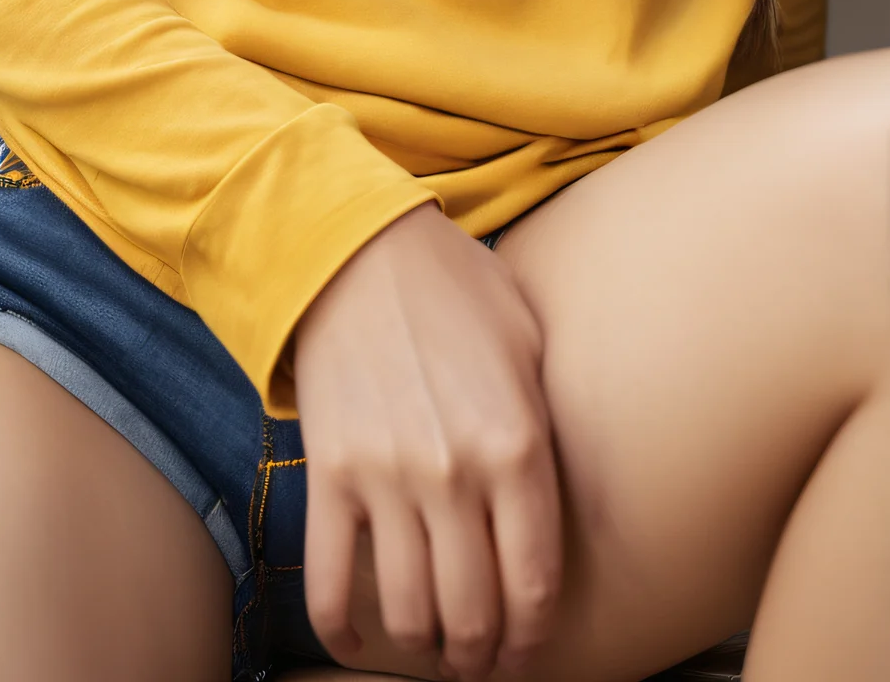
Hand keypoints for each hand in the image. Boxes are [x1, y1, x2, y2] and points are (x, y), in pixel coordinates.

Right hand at [293, 202, 561, 681]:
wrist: (358, 249)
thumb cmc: (455, 289)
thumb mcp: (529, 343)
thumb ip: (546, 424)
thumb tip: (562, 493)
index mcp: (515, 442)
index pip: (536, 581)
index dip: (534, 636)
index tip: (529, 649)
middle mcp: (453, 471)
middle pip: (473, 612)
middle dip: (482, 656)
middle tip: (482, 660)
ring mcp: (385, 477)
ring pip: (409, 610)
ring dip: (425, 647)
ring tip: (435, 647)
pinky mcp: (328, 474)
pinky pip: (329, 578)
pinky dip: (341, 626)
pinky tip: (359, 639)